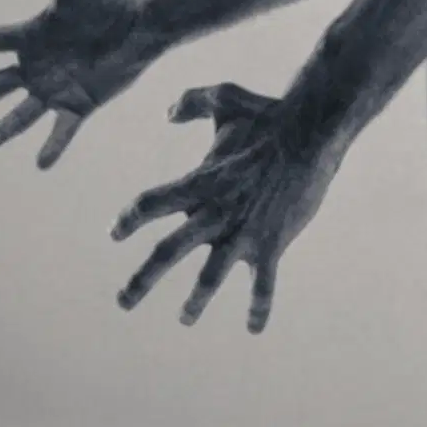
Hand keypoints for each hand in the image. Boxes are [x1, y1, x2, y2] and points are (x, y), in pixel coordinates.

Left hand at [110, 81, 335, 331]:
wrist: (312, 133)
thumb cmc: (270, 114)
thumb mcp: (226, 98)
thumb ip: (192, 102)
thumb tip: (167, 113)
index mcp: (199, 182)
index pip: (150, 204)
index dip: (129, 219)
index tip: (114, 233)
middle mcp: (213, 213)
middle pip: (167, 253)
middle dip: (141, 281)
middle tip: (122, 302)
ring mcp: (242, 233)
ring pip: (209, 278)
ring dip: (194, 302)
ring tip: (185, 318)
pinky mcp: (271, 244)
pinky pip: (262, 285)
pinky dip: (257, 308)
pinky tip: (253, 328)